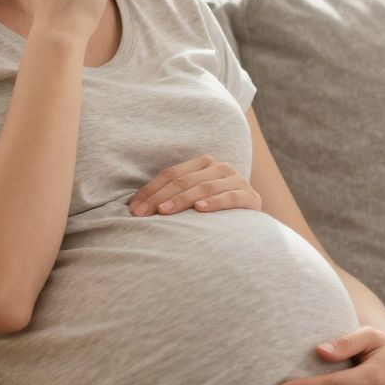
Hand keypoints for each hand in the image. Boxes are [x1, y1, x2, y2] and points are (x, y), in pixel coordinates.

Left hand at [128, 153, 261, 216]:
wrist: (250, 221)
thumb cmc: (214, 210)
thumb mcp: (193, 197)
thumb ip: (171, 196)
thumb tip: (135, 208)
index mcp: (203, 163)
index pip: (171, 174)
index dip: (150, 190)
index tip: (134, 209)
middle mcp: (220, 167)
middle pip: (184, 180)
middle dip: (160, 197)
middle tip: (143, 214)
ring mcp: (236, 180)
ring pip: (204, 187)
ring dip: (182, 199)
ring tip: (164, 212)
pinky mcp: (250, 197)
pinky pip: (230, 197)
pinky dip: (214, 202)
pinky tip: (200, 209)